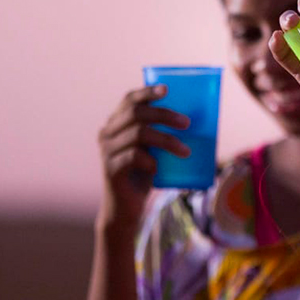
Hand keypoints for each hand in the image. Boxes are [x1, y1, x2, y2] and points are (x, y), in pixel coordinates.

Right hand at [96, 85, 190, 228]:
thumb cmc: (144, 175)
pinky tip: (157, 169)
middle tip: (187, 123)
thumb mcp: (153, 149)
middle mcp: (107, 133)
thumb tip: (192, 120)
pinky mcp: (110, 168)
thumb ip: (161, 133)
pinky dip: (151, 160)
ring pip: (139, 133)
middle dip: (164, 114)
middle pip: (136, 113)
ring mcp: (107, 150)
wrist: (126, 209)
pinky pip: (134, 156)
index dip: (147, 92)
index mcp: (116, 124)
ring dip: (166, 140)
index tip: (167, 89)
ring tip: (185, 151)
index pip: (129, 100)